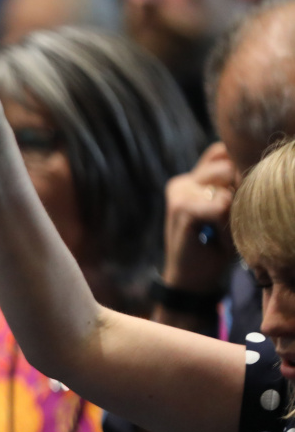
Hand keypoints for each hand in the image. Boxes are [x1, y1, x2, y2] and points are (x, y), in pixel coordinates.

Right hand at [160, 141, 237, 292]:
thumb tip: (251, 168)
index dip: (239, 165)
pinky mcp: (181, 208)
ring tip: (224, 227)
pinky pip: (221, 204)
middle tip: (232, 217)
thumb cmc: (214, 247)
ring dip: (234, 206)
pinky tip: (217, 236)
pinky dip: (227, 223)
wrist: (191, 280)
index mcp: (192, 178)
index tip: (243, 192)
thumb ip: (232, 187)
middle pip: (227, 163)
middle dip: (240, 187)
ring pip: (227, 183)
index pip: (221, 151)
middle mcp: (182, 181)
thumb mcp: (226, 211)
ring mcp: (179, 193)